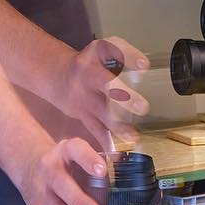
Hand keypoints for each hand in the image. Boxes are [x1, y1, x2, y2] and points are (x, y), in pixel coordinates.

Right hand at [17, 136, 108, 204]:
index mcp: (64, 152)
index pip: (76, 150)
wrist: (27, 164)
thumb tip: (123, 162)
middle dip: (79, 202)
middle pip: (63, 186)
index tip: (102, 170)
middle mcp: (51, 171)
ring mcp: (43, 192)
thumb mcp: (74, 150)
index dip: (88, 159)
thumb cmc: (60, 159)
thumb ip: (95, 158)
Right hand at [61, 36, 149, 151]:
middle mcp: (89, 75)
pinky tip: (116, 154)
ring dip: (118, 126)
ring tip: (133, 135)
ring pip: (102, 112)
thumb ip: (124, 55)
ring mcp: (85, 96)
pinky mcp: (83, 115)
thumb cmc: (90, 64)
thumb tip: (146, 67)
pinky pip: (95, 130)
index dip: (129, 57)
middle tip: (143, 107)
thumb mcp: (103, 50)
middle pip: (106, 84)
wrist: (59, 77)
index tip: (144, 66)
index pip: (114, 50)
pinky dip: (106, 144)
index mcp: (96, 54)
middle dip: (124, 96)